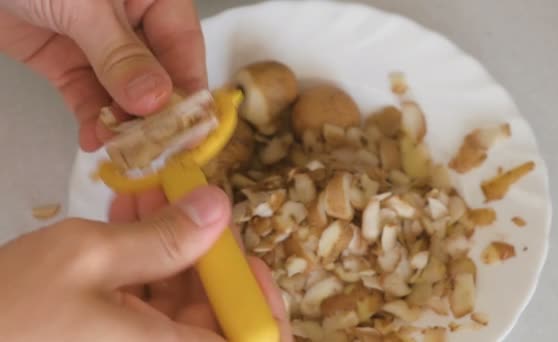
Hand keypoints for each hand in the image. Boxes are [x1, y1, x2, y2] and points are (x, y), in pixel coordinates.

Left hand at [0, 0, 206, 150]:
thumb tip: (156, 101)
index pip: (183, 44)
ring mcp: (97, 41)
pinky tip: (94, 138)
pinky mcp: (64, 59)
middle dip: (153, 111)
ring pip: (121, 90)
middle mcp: (131, 18)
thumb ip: (121, 54)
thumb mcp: (85, 4)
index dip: (189, 86)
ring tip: (118, 146)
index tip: (191, 127)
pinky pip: (86, 94)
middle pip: (156, 72)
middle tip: (153, 146)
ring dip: (120, 121)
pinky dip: (91, 118)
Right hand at [0, 186, 291, 340]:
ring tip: (152, 195)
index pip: (254, 339)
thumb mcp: (90, 259)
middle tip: (189, 201)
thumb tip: (218, 207)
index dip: (260, 301)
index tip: (245, 257)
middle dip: (205, 251)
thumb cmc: (11, 308)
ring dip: (171, 244)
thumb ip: (164, 237)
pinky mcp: (111, 337)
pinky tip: (128, 220)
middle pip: (216, 313)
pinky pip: (146, 302)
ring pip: (178, 301)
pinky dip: (142, 260)